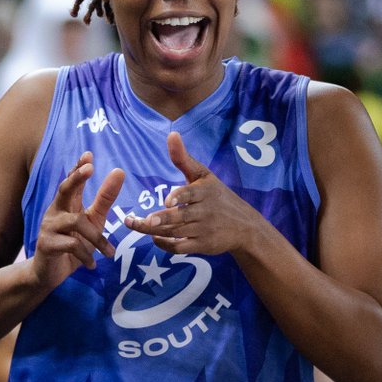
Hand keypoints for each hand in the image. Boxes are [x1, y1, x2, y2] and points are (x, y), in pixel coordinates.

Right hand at [30, 153, 123, 291]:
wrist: (51, 274)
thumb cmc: (74, 244)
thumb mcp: (94, 221)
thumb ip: (105, 198)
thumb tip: (119, 171)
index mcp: (67, 204)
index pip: (72, 181)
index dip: (78, 168)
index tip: (88, 155)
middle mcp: (55, 211)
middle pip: (64, 190)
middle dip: (76, 178)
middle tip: (90, 168)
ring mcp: (49, 227)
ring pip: (76, 222)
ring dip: (97, 238)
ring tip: (110, 253)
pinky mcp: (46, 244)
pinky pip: (72, 244)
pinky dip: (87, 255)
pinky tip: (93, 265)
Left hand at [122, 131, 253, 254]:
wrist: (244, 226)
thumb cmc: (218, 196)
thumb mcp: (204, 176)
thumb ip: (183, 159)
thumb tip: (171, 134)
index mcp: (205, 192)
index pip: (191, 194)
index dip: (180, 197)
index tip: (167, 201)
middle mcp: (205, 211)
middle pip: (180, 217)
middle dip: (161, 219)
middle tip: (143, 220)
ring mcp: (204, 230)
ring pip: (176, 232)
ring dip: (155, 231)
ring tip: (137, 225)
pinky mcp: (202, 246)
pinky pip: (180, 247)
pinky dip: (165, 244)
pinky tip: (154, 237)